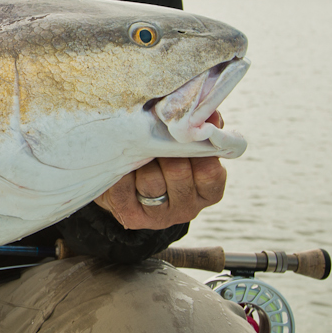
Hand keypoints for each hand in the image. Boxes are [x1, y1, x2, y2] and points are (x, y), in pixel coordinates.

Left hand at [94, 112, 228, 229]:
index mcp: (207, 192)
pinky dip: (121, 171)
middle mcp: (188, 209)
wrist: (128, 189)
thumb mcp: (186, 146)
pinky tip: (122, 164)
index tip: (181, 133)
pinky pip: (124, 187)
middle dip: (163, 150)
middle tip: (152, 135)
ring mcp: (160, 217)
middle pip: (177, 172)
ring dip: (141, 160)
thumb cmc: (164, 159)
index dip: (195, 149)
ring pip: (151, 181)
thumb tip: (210, 115)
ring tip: (137, 150)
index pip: (210, 171)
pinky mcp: (133, 217)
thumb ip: (201, 130)